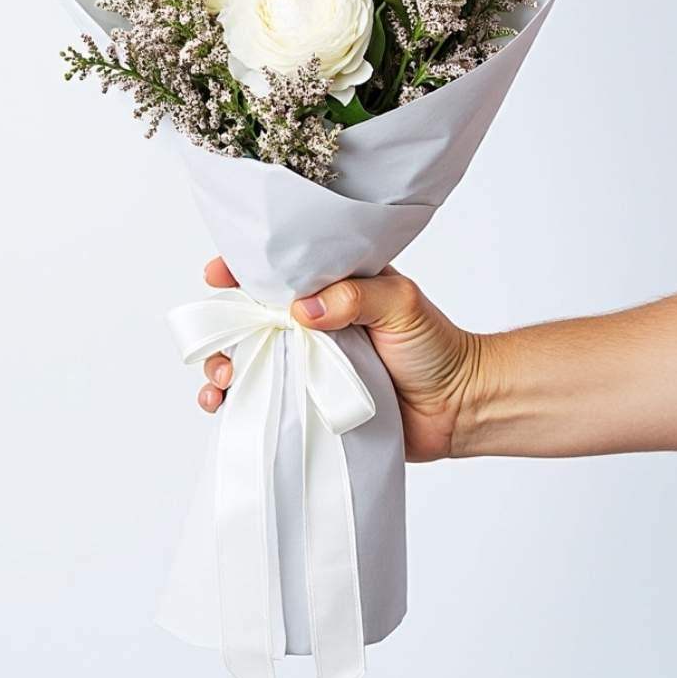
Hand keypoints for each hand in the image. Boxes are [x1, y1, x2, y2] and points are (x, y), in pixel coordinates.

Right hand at [196, 258, 483, 461]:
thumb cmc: (436, 346)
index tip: (216, 275)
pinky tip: (224, 407)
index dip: (243, 269)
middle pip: (252, 318)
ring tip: (221, 381)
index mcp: (333, 288)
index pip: (280, 271)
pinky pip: (266, 400)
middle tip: (219, 343)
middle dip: (224, 327)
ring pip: (252, 360)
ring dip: (224, 366)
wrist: (460, 408)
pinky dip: (238, 403)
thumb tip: (302, 308)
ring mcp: (310, 365)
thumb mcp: (401, 304)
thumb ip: (355, 297)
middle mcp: (314, 324)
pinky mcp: (313, 404)